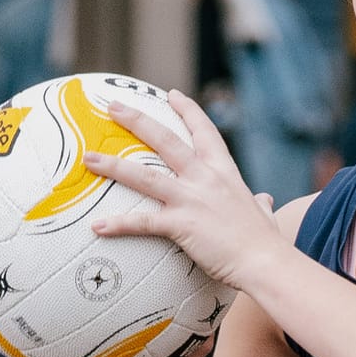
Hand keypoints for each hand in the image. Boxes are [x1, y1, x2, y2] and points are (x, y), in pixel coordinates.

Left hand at [87, 92, 292, 297]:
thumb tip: (265, 201)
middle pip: (165, 140)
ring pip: (144, 175)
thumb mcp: (264, 214)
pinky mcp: (181, 225)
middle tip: (113, 106)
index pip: (204, 131)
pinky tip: (96, 227)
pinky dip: (118, 225)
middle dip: (136, 120)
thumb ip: (260, 204)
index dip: (187, 110)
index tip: (172, 94)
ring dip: (113, 165)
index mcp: (224, 172)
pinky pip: (142, 222)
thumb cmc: (266, 242)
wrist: (266, 262)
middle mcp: (205, 178)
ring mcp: (191, 199)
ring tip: (89, 157)